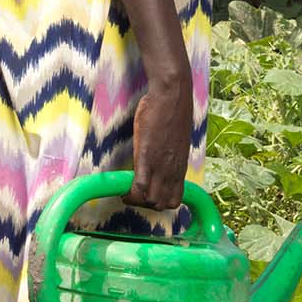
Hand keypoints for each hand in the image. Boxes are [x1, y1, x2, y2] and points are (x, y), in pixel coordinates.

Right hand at [125, 75, 192, 210]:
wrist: (172, 96)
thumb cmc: (173, 112)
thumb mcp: (176, 141)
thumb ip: (171, 155)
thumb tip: (163, 159)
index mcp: (180, 167)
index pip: (174, 200)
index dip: (159, 202)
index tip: (147, 195)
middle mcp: (172, 171)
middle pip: (162, 204)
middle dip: (146, 204)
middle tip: (133, 193)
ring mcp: (160, 166)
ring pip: (151, 200)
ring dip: (137, 200)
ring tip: (127, 190)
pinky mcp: (147, 158)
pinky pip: (140, 187)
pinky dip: (130, 193)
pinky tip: (122, 188)